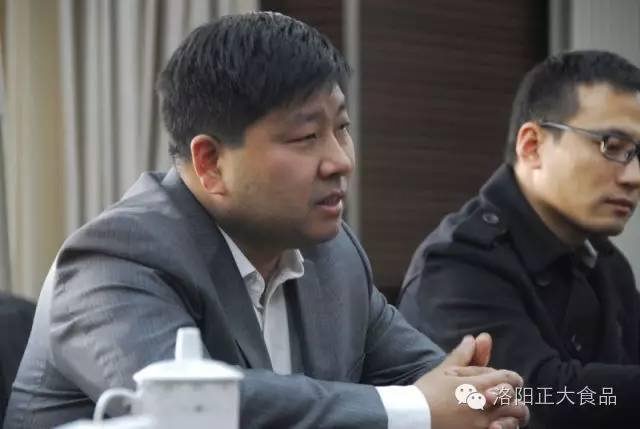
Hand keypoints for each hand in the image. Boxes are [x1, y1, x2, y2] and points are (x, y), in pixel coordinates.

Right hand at [414, 335, 528, 428]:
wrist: (414, 416)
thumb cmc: (428, 392)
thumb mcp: (444, 370)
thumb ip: (463, 356)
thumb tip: (473, 338)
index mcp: (479, 385)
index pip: (509, 379)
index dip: (511, 378)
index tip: (505, 381)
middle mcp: (485, 406)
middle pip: (516, 401)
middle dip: (510, 398)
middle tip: (499, 398)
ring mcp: (483, 424)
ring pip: (513, 420)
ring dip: (509, 415)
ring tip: (498, 413)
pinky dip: (502, 428)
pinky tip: (493, 425)